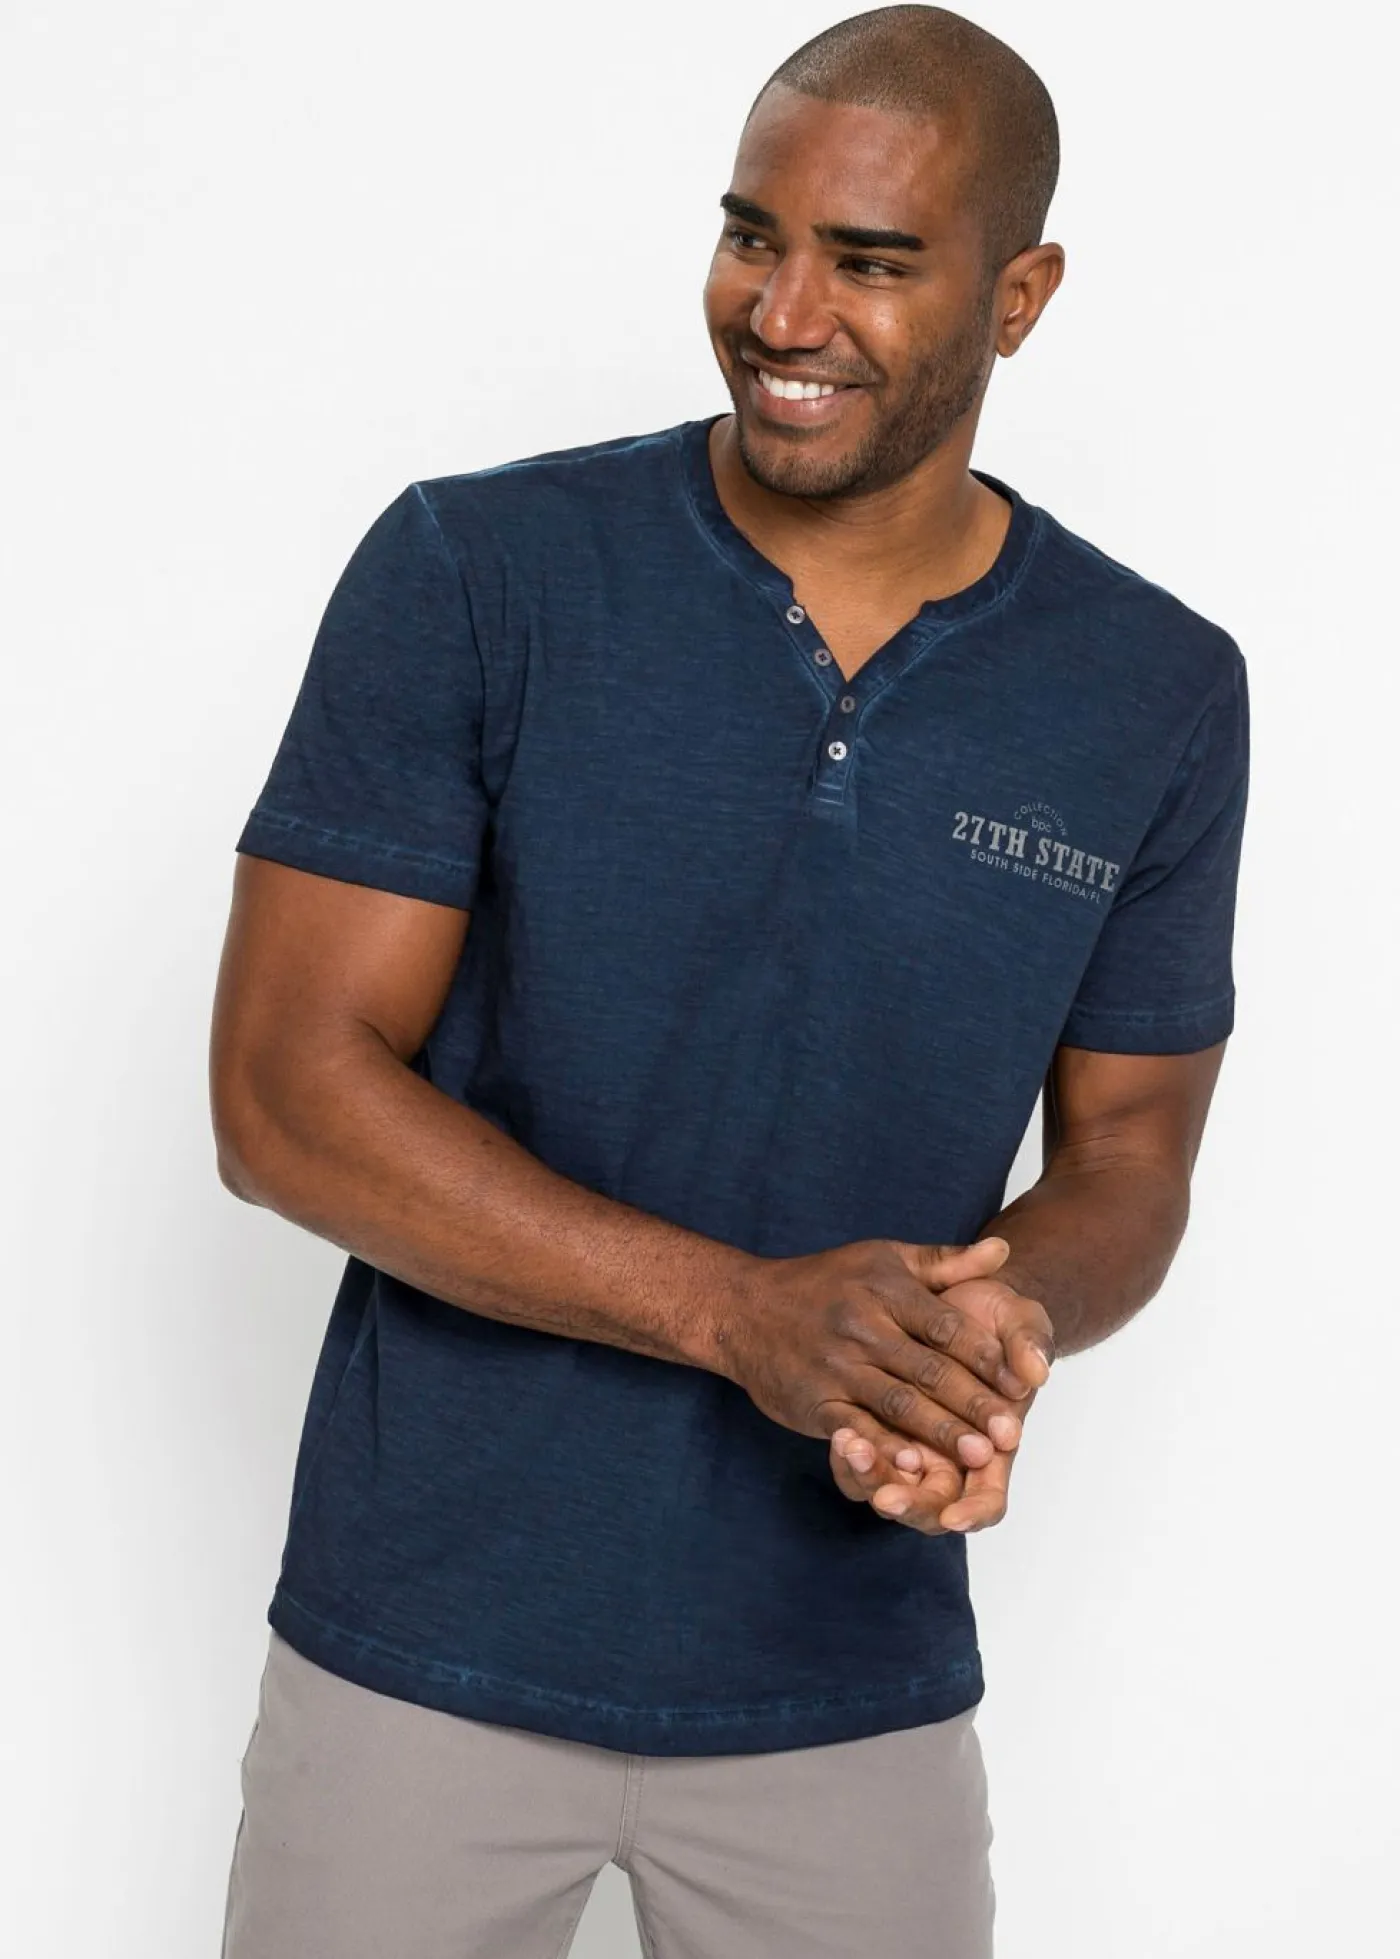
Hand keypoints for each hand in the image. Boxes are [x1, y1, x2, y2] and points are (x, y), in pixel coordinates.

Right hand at [722, 1235, 1029, 1471]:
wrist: (744, 1308)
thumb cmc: (825, 1283)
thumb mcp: (884, 1260)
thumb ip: (945, 1263)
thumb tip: (1004, 1250)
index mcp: (885, 1290)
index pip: (946, 1325)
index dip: (986, 1355)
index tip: (1024, 1382)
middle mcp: (862, 1326)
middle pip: (928, 1369)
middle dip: (973, 1403)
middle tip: (1013, 1433)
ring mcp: (836, 1366)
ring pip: (896, 1402)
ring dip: (940, 1431)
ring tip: (980, 1455)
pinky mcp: (813, 1400)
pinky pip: (852, 1426)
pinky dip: (881, 1446)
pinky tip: (910, 1464)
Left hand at [827, 1273, 1054, 1533]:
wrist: (952, 1294)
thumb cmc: (994, 1317)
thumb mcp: (1019, 1320)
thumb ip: (1029, 1344)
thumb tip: (1035, 1372)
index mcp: (992, 1446)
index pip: (987, 1499)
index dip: (973, 1512)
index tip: (954, 1517)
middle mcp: (949, 1456)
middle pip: (930, 1507)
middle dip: (909, 1504)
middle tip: (886, 1497)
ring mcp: (911, 1445)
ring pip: (886, 1488)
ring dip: (869, 1478)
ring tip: (853, 1449)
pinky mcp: (877, 1427)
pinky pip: (860, 1463)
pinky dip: (849, 1458)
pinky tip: (839, 1435)